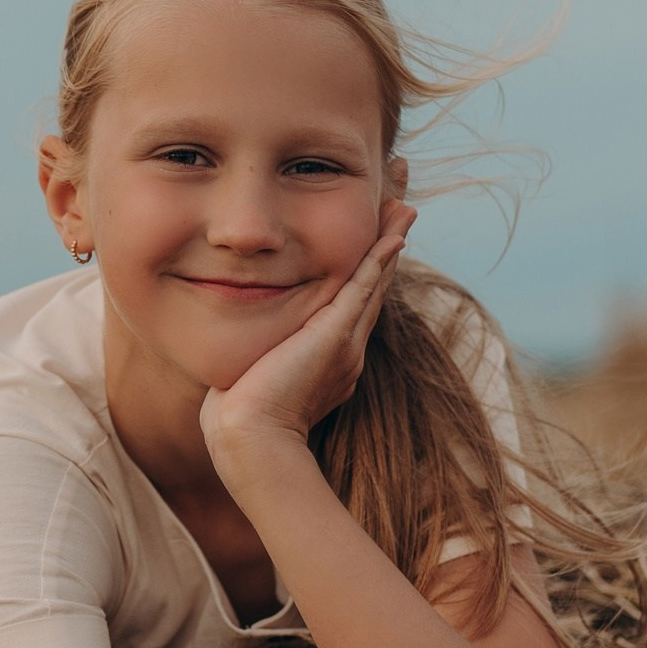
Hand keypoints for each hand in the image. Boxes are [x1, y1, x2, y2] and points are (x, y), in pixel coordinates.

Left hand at [199, 200, 417, 474]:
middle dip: (385, 248)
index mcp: (329, 360)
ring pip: (373, 282)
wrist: (251, 440)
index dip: (364, 272)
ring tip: (405, 206)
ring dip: (390, 241)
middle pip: (372, 288)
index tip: (374, 242)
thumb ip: (258, 361)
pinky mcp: (336, 335)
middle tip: (402, 208)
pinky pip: (364, 287)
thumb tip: (241, 359)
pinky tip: (395, 232)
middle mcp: (346, 350)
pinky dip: (379, 258)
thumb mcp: (253, 378)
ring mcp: (345, 342)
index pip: (351, 306)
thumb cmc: (242, 420)